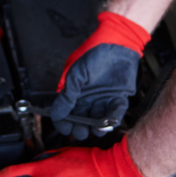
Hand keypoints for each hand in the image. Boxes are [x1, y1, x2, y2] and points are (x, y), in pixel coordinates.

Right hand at [50, 12, 148, 138]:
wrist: (117, 44)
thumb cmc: (94, 54)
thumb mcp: (76, 74)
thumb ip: (68, 96)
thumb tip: (57, 113)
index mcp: (75, 92)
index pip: (65, 112)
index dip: (63, 122)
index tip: (64, 128)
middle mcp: (88, 98)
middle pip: (81, 119)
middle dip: (79, 128)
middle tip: (80, 132)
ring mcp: (103, 99)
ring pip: (98, 119)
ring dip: (96, 127)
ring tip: (95, 130)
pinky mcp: (118, 98)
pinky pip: (115, 112)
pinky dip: (112, 119)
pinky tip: (109, 122)